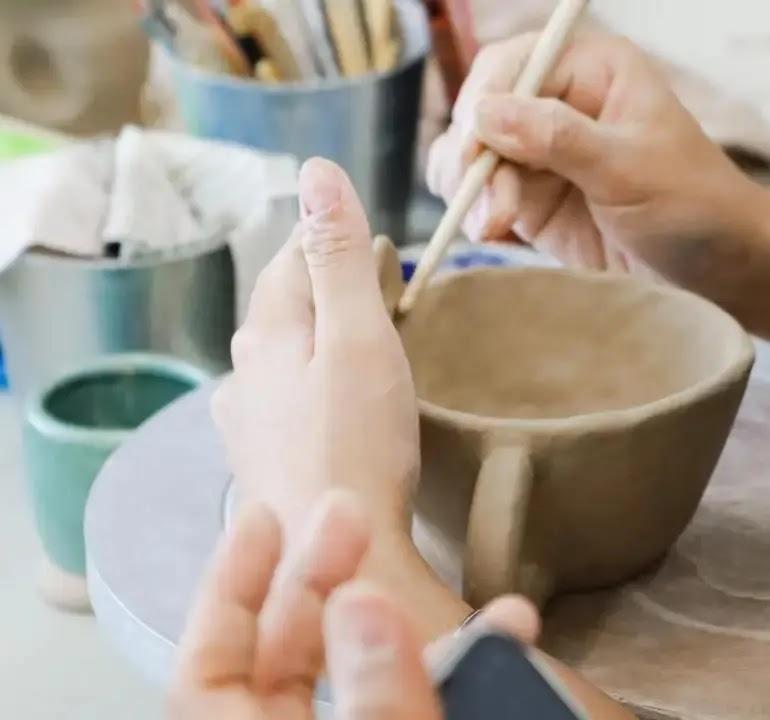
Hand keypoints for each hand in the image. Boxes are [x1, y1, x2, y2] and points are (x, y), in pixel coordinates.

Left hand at [171, 491, 543, 719]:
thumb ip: (378, 695)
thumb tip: (358, 602)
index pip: (210, 666)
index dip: (228, 585)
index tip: (264, 517)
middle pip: (289, 654)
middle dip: (324, 577)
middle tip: (354, 509)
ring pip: (363, 674)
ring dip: (405, 620)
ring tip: (440, 562)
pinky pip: (417, 691)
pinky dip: (453, 660)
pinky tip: (503, 631)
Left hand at [212, 158, 420, 540]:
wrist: (326, 555)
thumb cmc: (354, 449)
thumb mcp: (359, 338)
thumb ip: (339, 257)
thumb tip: (318, 173)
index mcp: (267, 333)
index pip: (295, 257)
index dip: (338, 240)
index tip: (382, 244)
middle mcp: (244, 373)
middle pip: (285, 307)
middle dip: (329, 288)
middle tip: (384, 289)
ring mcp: (248, 423)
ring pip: (283, 358)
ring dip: (320, 341)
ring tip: (364, 349)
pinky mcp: (264, 464)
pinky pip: (287, 404)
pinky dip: (316, 390)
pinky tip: (334, 412)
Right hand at [426, 31, 769, 298]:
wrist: (719, 272)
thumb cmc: (694, 207)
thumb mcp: (629, 169)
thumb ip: (558, 138)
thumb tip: (487, 114)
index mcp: (593, 70)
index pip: (513, 65)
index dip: (485, 104)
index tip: (476, 151)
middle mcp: (560, 103)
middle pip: (481, 110)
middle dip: (473, 156)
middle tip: (490, 205)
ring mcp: (542, 153)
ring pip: (472, 154)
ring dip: (468, 188)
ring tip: (492, 225)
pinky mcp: (533, 199)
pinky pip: (481, 193)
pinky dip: (473, 210)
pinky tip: (490, 230)